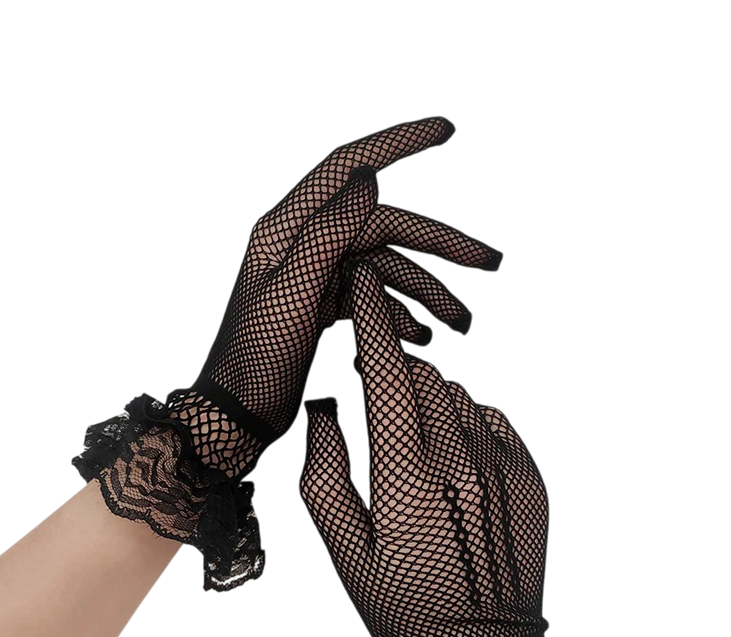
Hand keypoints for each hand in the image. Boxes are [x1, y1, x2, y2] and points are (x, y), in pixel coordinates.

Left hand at [180, 117, 500, 478]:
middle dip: (440, 245)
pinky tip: (423, 336)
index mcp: (288, 228)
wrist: (238, 414)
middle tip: (491, 262)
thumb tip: (369, 177)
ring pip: (386, 266)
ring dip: (426, 291)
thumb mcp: (293, 293)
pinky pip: (374, 295)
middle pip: (385, 226)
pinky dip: (401, 312)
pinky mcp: (324, 302)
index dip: (398, 143)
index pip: (349, 167)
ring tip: (463, 324)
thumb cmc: (255, 359)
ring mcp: (316, 272)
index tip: (445, 130)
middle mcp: (304, 242)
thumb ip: (329, 232)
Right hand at [301, 257, 549, 636]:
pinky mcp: (531, 478)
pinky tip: (451, 450)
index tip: (364, 280)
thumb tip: (325, 408)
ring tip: (411, 432)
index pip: (387, 374)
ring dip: (428, 395)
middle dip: (392, 365)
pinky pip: (494, 417)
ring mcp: (503, 467)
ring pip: (459, 393)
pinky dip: (466, 417)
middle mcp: (461, 460)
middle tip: (374, 380)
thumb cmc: (401, 606)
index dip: (373, 320)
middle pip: (423, 375)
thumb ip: (324, 472)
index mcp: (407, 475)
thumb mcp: (344, 549)